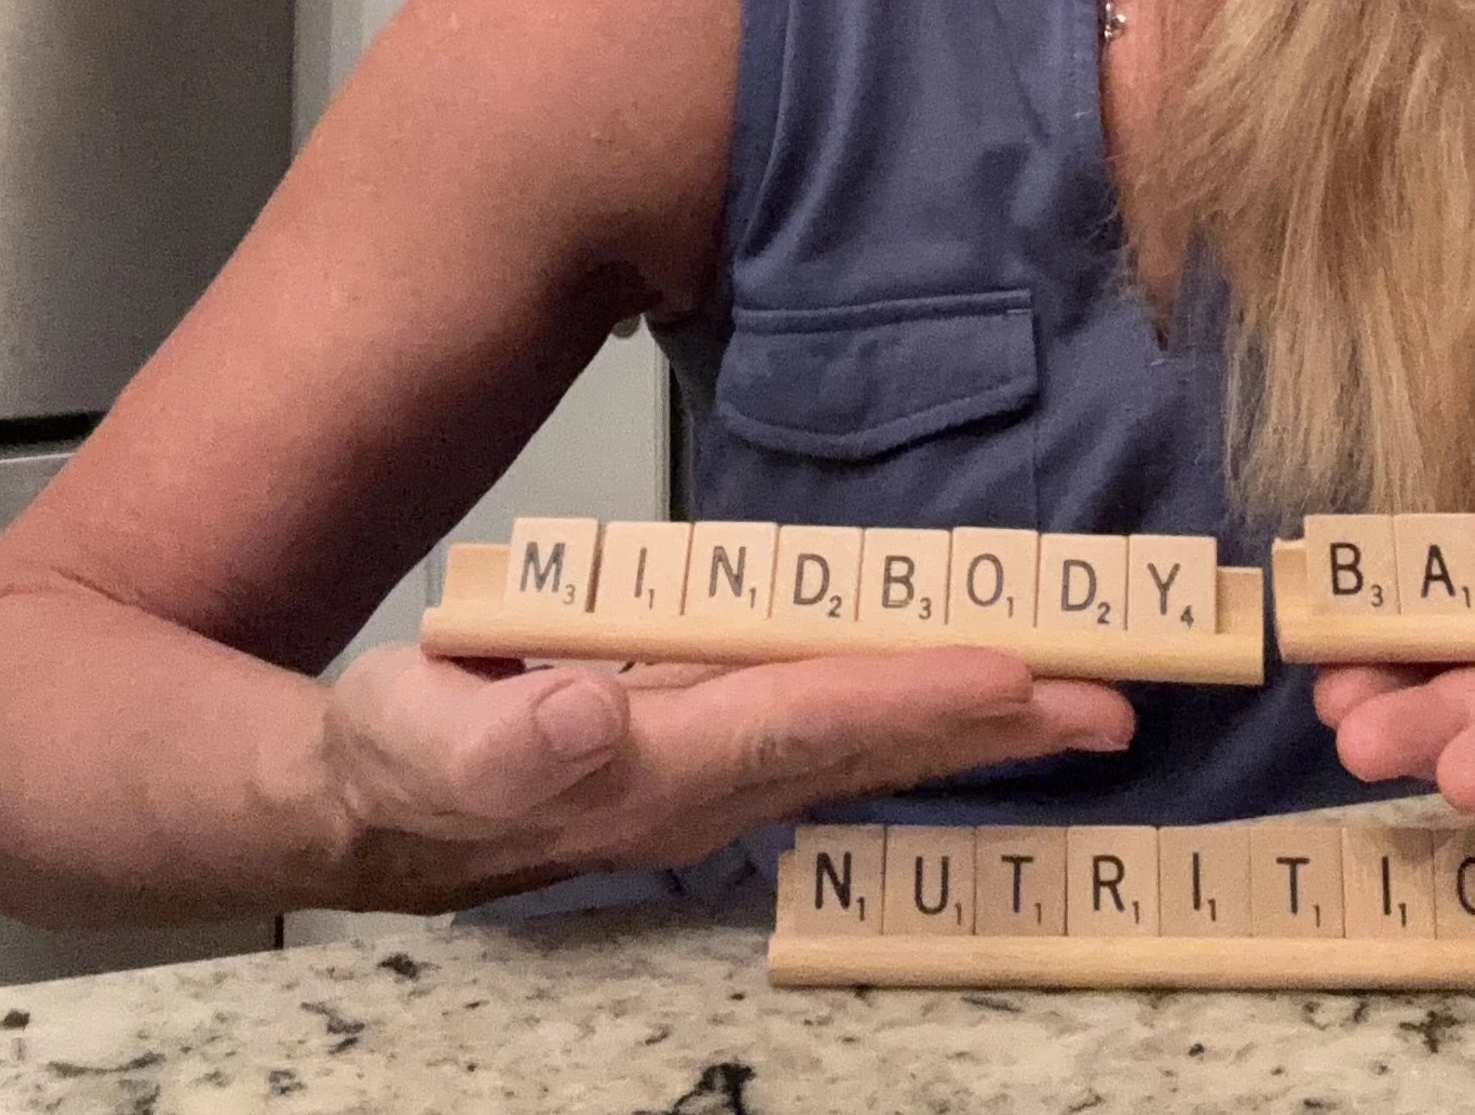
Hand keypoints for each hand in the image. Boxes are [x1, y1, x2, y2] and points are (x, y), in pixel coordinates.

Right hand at [319, 642, 1134, 901]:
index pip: (807, 724)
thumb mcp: (410, 742)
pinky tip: (958, 693)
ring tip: (1076, 700)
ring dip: (972, 722)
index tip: (1015, 672)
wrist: (358, 802)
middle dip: (995, 727)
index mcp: (651, 773)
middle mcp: (704, 783)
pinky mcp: (698, 740)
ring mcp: (709, 768)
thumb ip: (494, 739)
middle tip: (1116, 704)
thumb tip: (591, 709)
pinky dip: (906, 706)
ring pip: (864, 742)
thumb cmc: (391, 762)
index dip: (912, 697)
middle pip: (871, 748)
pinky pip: (828, 721)